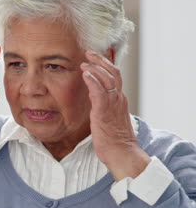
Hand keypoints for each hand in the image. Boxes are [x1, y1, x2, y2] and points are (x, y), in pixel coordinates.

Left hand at [81, 51, 149, 180]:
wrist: (122, 154)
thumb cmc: (115, 141)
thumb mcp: (110, 120)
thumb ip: (104, 107)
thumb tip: (95, 100)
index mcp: (120, 101)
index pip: (115, 77)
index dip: (106, 65)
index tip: (95, 58)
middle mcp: (119, 100)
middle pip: (113, 72)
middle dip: (101, 60)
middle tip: (89, 53)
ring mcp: (113, 105)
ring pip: (108, 79)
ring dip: (95, 68)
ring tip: (84, 62)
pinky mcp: (104, 113)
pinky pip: (100, 92)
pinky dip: (93, 81)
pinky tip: (86, 74)